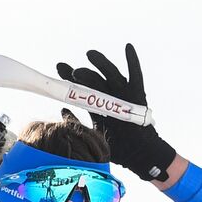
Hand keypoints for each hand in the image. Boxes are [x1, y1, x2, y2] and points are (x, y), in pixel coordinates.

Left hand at [56, 43, 176, 180]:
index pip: (80, 89)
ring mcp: (124, 94)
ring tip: (90, 54)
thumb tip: (62, 110)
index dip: (69, 79)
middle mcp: (111, 96)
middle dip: (79, 73)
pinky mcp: (138, 95)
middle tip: (65, 67)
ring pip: (111, 75)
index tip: (58, 68)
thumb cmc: (119, 147)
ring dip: (101, 64)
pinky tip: (127, 47)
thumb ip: (78, 121)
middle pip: (93, 80)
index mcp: (99, 105)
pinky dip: (132, 61)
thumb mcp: (94, 133)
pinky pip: (136, 76)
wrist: (142, 154)